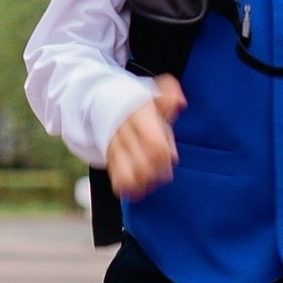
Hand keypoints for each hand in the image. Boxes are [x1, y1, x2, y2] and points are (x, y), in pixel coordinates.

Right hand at [105, 75, 185, 199]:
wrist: (102, 100)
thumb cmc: (137, 103)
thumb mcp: (153, 94)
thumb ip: (169, 95)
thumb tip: (180, 102)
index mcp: (139, 117)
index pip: (155, 146)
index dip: (165, 157)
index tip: (170, 158)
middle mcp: (125, 133)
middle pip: (144, 166)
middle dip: (158, 173)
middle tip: (163, 172)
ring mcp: (114, 147)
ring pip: (129, 177)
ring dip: (144, 183)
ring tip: (151, 180)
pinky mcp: (109, 158)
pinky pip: (117, 180)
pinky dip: (130, 188)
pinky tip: (138, 186)